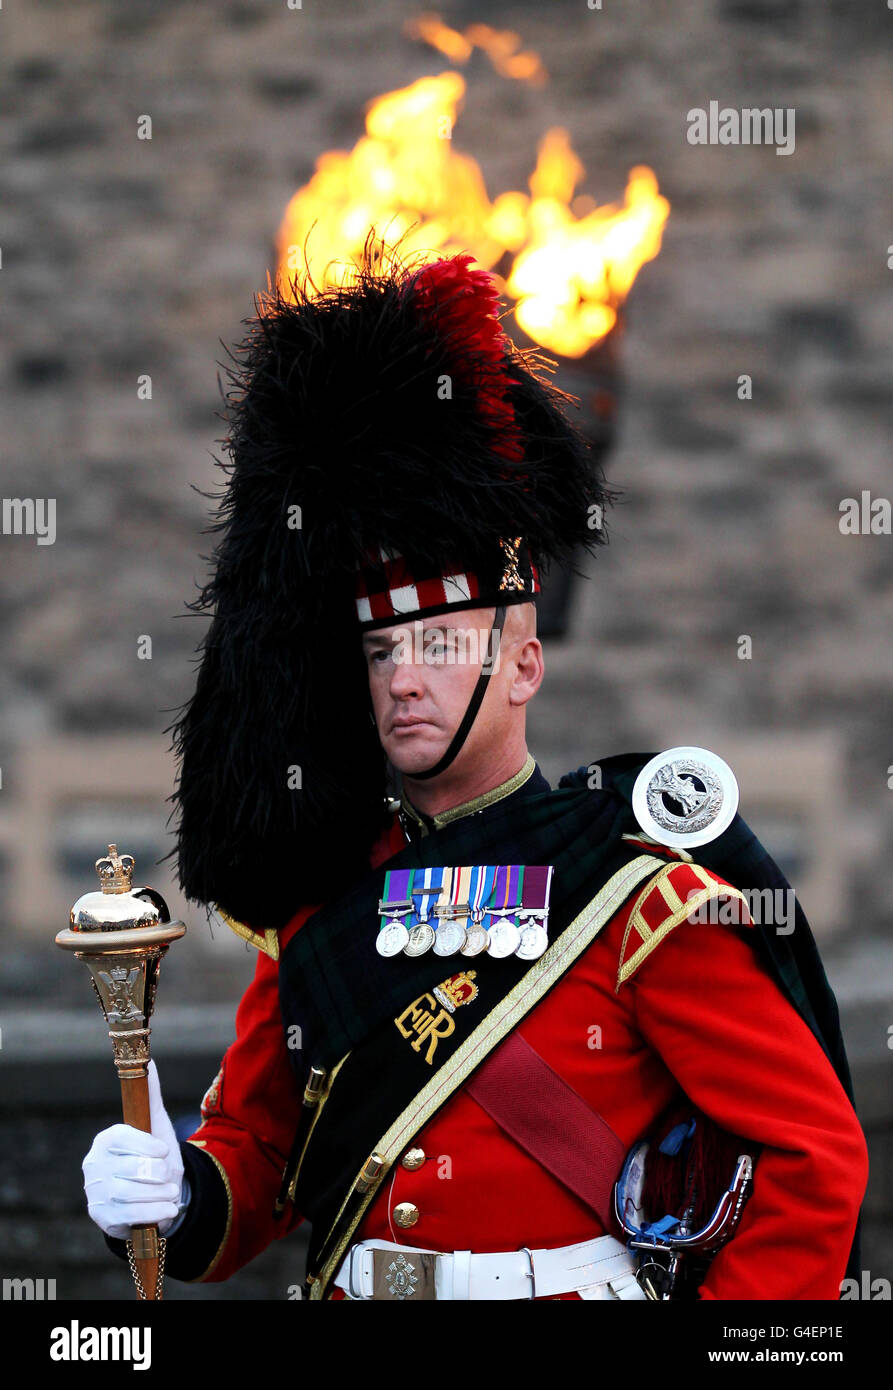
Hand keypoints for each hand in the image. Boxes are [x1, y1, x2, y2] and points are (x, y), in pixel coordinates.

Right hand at [82, 1060, 186, 1238]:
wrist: (153, 1197)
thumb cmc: (154, 1156)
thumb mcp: (156, 1126)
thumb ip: (151, 1096)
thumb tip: (150, 1062)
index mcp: (106, 1140)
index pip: (121, 1138)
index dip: (145, 1145)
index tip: (164, 1150)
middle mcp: (94, 1165)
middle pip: (130, 1168)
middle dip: (158, 1174)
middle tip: (168, 1175)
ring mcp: (95, 1192)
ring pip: (131, 1194)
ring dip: (160, 1195)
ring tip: (171, 1193)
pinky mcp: (102, 1217)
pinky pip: (131, 1216)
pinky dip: (156, 1214)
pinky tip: (168, 1210)